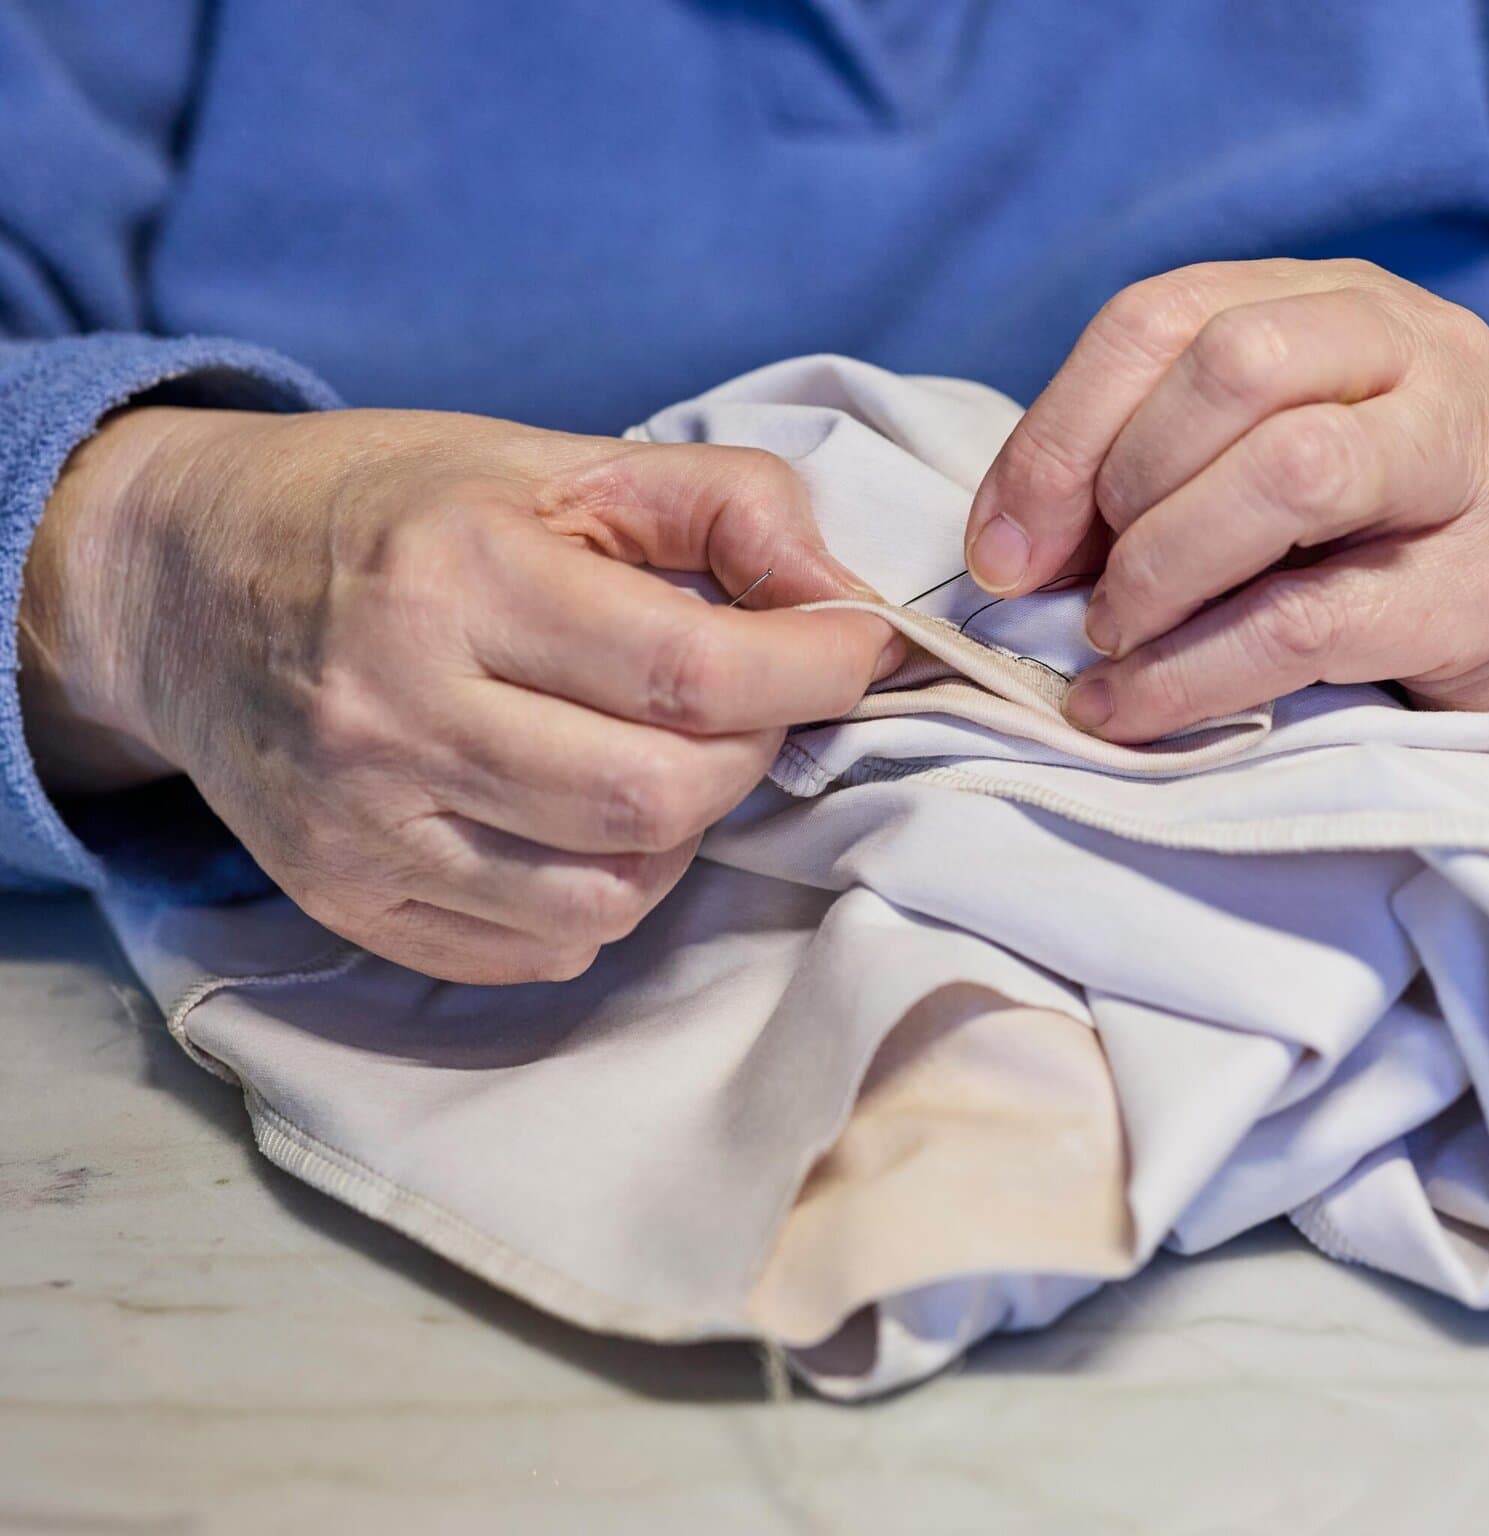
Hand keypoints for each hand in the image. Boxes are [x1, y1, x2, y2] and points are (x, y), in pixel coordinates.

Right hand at [22, 407, 898, 981]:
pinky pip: (541, 947)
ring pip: (611, 893)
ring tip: (658, 758)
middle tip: (748, 703)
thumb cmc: (392, 510)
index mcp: (454, 575)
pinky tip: (583, 819)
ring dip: (682, 835)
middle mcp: (394, 711)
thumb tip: (848, 603)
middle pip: (659, 798)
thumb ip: (726, 506)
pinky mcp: (347, 898)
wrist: (182, 580)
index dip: (813, 671)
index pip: (689, 673)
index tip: (860, 650)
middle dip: (751, 754)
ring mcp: (363, 824)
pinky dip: (604, 893)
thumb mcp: (557, 462)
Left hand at [963, 259, 1488, 738]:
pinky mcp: (1487, 591)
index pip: (1163, 316)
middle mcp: (1417, 354)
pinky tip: (1130, 709)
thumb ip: (1154, 467)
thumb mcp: (1273, 461)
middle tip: (1066, 589)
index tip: (999, 545)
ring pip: (1287, 470)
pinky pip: (1309, 622)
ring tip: (1110, 639)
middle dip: (1114, 486)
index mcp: (1339, 304)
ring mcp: (1469, 464)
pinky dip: (1191, 673)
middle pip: (1230, 364)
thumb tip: (1005, 546)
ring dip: (1160, 568)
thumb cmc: (1385, 535)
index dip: (1057, 432)